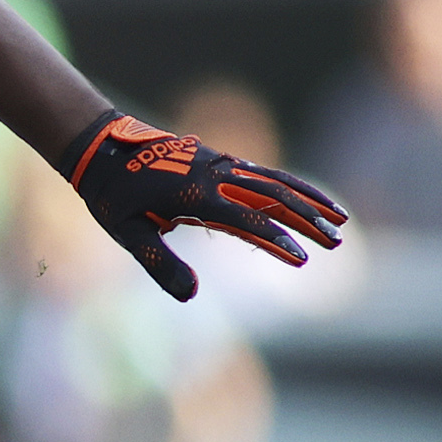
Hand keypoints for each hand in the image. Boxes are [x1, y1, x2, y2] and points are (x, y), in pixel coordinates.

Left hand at [58, 111, 347, 302]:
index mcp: (195, 194)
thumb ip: (159, 263)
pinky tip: (306, 199)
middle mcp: (214, 175)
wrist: (101, 145)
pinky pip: (262, 173)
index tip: (302, 259)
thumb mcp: (127, 234)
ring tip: (340, 219)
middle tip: (338, 241)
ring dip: (308, 199)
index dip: (275, 239)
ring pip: (274, 181)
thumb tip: (192, 296)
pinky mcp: (219, 160)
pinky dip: (289, 184)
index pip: (246, 219)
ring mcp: (219, 164)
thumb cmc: (112, 195)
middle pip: (272, 196)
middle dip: (308, 219)